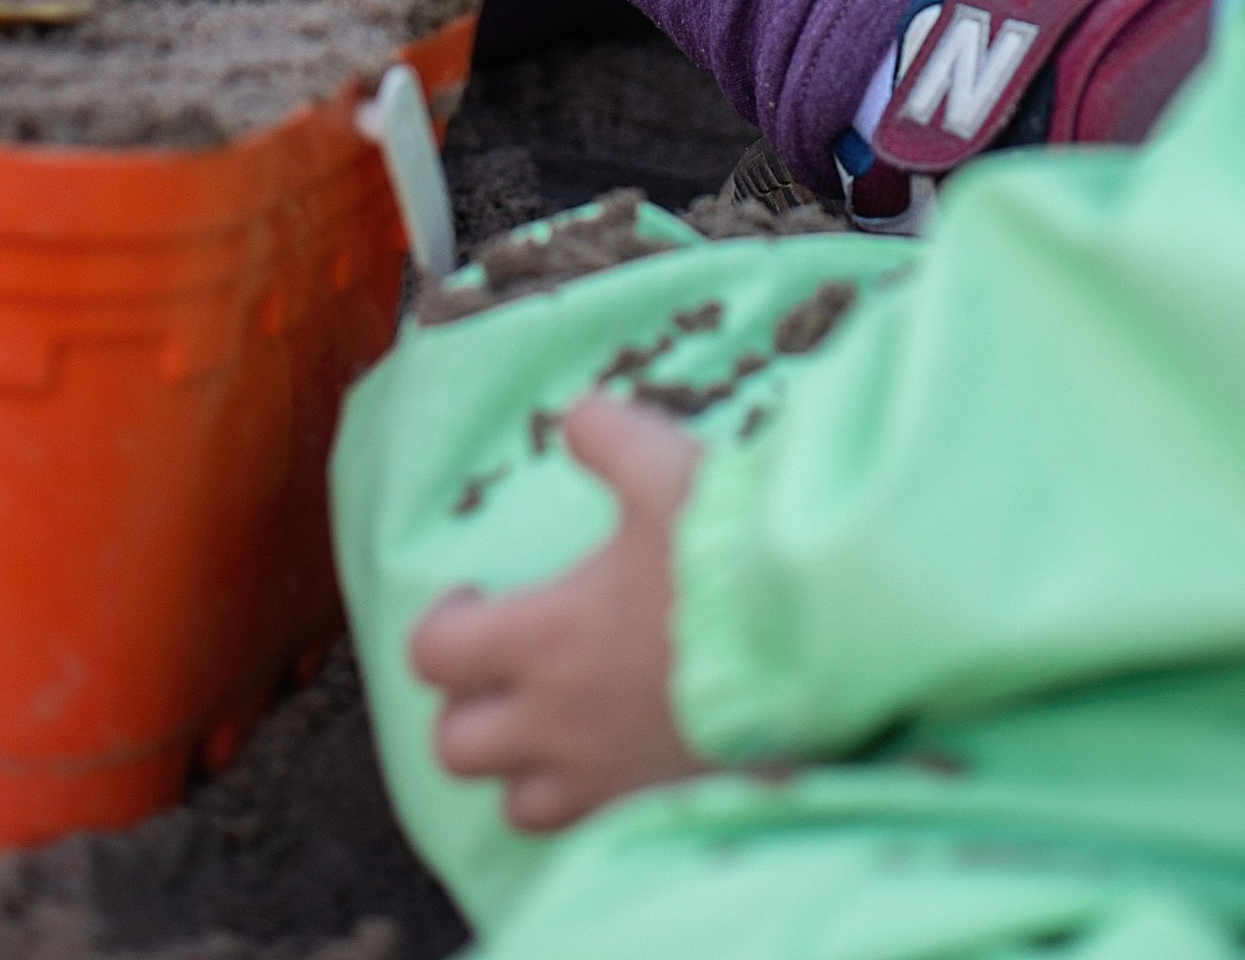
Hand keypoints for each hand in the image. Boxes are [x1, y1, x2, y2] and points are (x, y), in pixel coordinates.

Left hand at [411, 393, 703, 833]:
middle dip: (468, 706)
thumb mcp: (662, 470)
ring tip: (554, 723)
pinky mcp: (654, 810)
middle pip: (456, 748)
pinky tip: (616, 759)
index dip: (442, 624)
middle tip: (506, 666)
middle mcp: (557, 724)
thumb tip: (577, 415)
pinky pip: (589, 830)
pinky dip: (586, 802)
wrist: (812, 652)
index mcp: (543, 641)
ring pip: (516, 806)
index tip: (477, 597)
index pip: (433, 655)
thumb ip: (607, 436)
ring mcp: (605, 780)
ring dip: (521, 767)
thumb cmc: (724, 563)